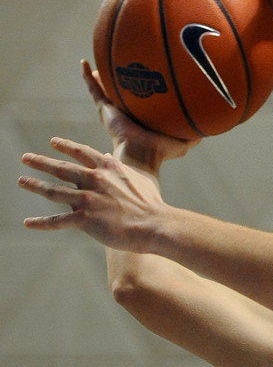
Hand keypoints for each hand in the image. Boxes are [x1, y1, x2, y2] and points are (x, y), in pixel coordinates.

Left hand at [19, 136, 166, 251]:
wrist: (155, 224)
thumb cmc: (151, 204)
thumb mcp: (139, 179)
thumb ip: (121, 169)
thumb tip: (109, 157)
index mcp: (108, 168)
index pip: (81, 153)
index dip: (65, 146)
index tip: (53, 142)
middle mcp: (94, 179)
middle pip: (61, 169)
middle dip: (41, 162)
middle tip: (26, 158)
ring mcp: (87, 199)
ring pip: (53, 191)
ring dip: (35, 185)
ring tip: (22, 181)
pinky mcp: (85, 219)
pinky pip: (57, 221)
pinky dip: (41, 222)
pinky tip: (28, 223)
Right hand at [83, 60, 199, 172]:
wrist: (142, 154)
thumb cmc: (161, 151)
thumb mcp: (183, 142)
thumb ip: (194, 134)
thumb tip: (209, 129)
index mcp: (143, 118)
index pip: (141, 102)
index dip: (143, 92)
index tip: (145, 79)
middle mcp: (127, 112)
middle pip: (123, 93)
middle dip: (123, 82)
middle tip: (123, 66)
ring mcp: (113, 109)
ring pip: (106, 88)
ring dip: (103, 76)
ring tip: (101, 62)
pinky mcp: (103, 108)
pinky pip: (93, 88)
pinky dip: (87, 76)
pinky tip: (84, 62)